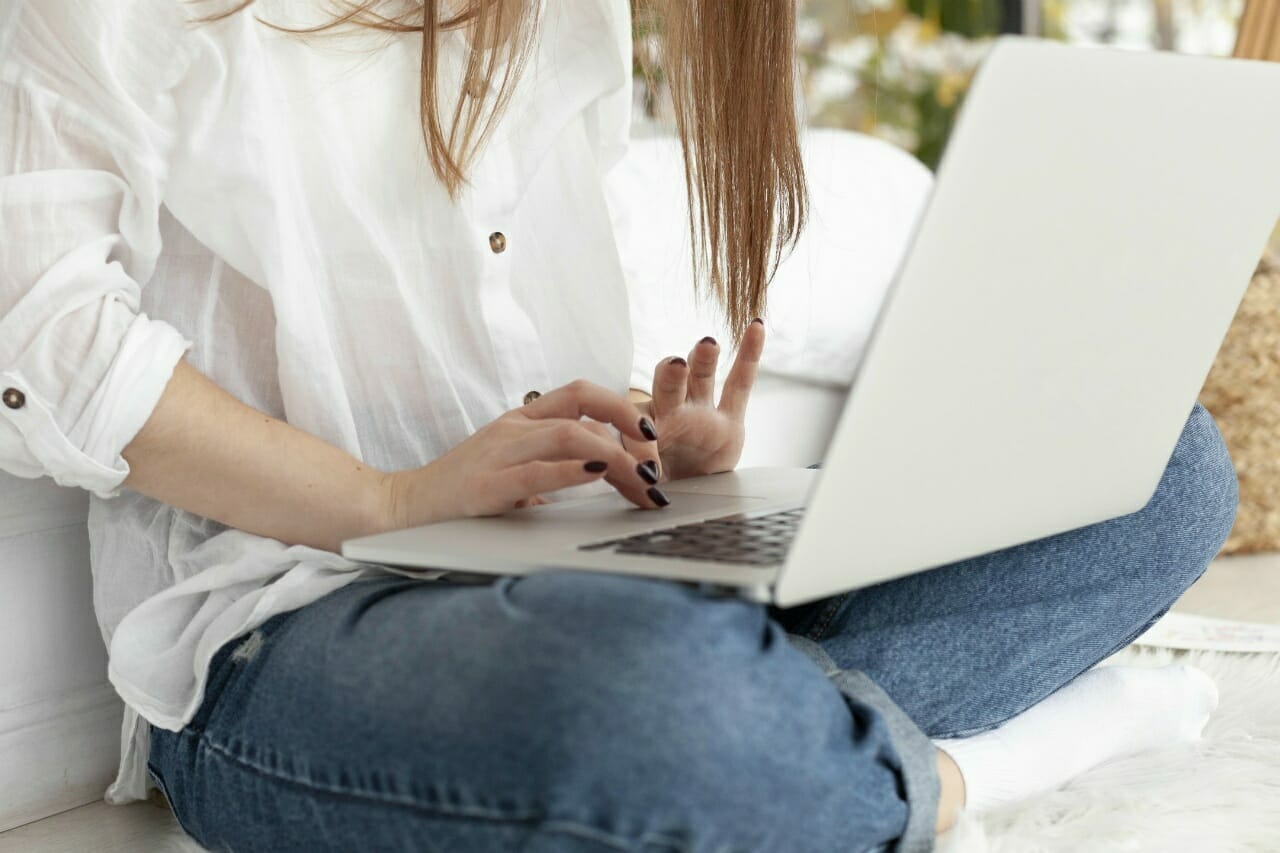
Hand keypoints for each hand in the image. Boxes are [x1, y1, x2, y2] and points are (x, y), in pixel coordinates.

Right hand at [379, 380, 667, 531]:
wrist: (398, 509)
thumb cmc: (459, 495)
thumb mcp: (512, 472)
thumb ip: (552, 468)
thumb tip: (603, 482)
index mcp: (521, 420)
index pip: (582, 394)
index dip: (623, 407)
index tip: (651, 437)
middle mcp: (513, 428)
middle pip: (585, 406)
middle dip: (632, 429)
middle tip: (657, 464)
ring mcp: (498, 453)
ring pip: (571, 434)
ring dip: (616, 457)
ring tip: (641, 481)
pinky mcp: (486, 486)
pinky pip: (537, 470)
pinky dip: (573, 470)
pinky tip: (598, 474)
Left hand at [625, 319, 764, 482]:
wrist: (683, 493)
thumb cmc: (658, 482)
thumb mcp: (643, 482)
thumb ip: (644, 472)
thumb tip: (647, 476)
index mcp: (642, 423)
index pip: (641, 423)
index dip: (644, 442)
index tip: (649, 470)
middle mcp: (670, 410)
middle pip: (669, 385)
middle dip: (672, 375)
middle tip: (675, 365)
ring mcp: (700, 410)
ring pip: (701, 378)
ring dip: (703, 360)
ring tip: (708, 345)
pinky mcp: (730, 419)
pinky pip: (740, 383)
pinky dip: (749, 355)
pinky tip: (756, 327)